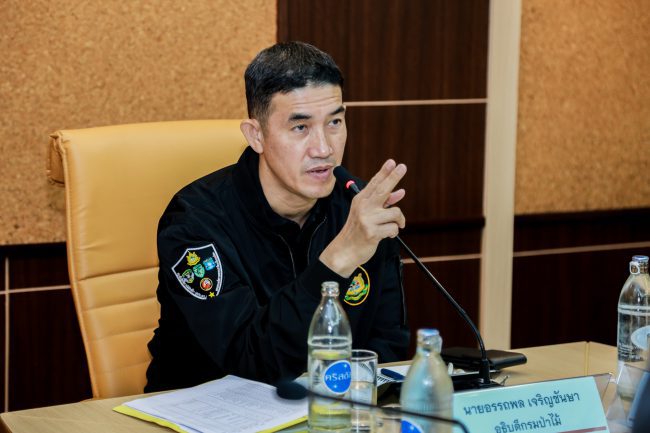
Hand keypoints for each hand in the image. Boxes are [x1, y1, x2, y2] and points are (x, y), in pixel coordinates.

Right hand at [320, 159, 406, 276]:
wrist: (344, 251)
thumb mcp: (367, 214)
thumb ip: (384, 203)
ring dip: (398, 221)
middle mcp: (363, 207)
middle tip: (403, 166)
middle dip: (394, 177)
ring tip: (392, 226)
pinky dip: (394, 232)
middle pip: (382, 189)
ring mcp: (367, 219)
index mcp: (360, 200)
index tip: (392, 162)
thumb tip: (401, 192)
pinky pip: (393, 228)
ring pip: (395, 212)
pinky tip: (387, 235)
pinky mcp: (372, 232)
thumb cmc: (357, 231)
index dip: (384, 172)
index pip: (374, 183)